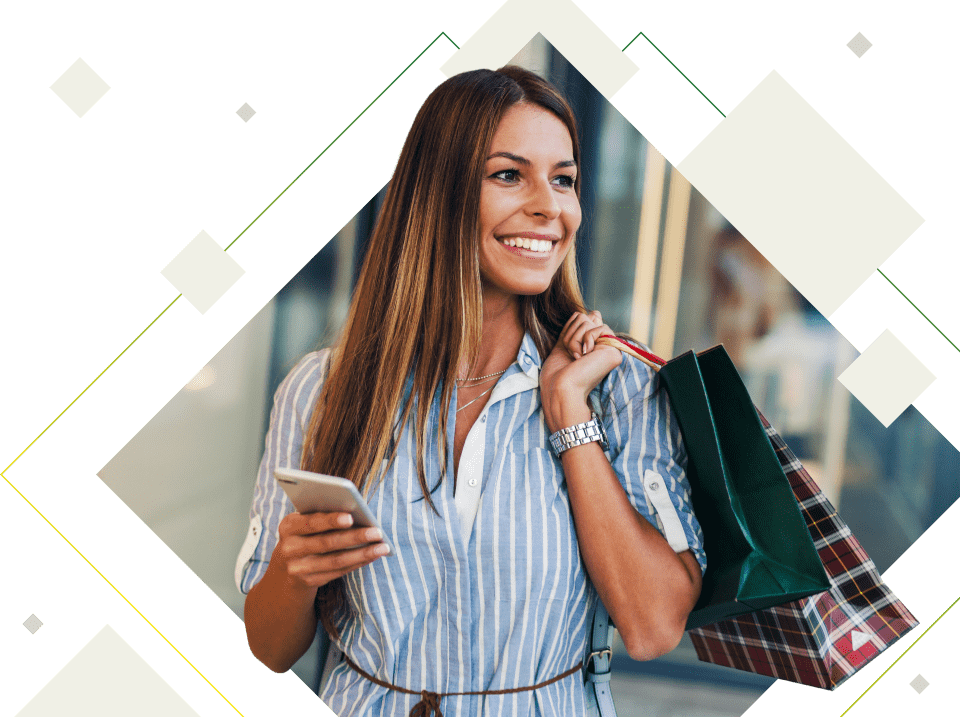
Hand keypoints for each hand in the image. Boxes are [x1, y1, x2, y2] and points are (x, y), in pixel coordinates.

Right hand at [273, 511, 388, 589]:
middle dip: (355, 537)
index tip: (350, 517)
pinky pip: (338, 572)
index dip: (330, 520)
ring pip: (336, 561)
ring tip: (383, 547)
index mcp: (288, 527)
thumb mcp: (303, 523)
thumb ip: (322, 516)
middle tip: (377, 531)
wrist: (284, 568)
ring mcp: (298, 568)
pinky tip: (373, 555)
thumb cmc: (304, 535)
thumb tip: (356, 512)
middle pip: (326, 543)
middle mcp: (289, 549)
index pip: (311, 522)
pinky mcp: (309, 582)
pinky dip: (358, 563)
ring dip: (363, 554)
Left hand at [540, 311, 623, 433]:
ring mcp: (610, 349)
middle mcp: (604, 346)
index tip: (567, 347)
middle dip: (570, 333)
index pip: (586, 317)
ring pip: (588, 320)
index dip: (571, 328)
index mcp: (594, 345)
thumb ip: (578, 328)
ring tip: (576, 358)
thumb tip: (596, 312)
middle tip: (571, 355)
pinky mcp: (614, 351)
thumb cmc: (557, 374)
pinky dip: (583, 340)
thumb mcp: (565, 344)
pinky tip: (583, 357)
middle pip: (585, 316)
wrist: (559, 390)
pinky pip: (596, 328)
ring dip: (574, 339)